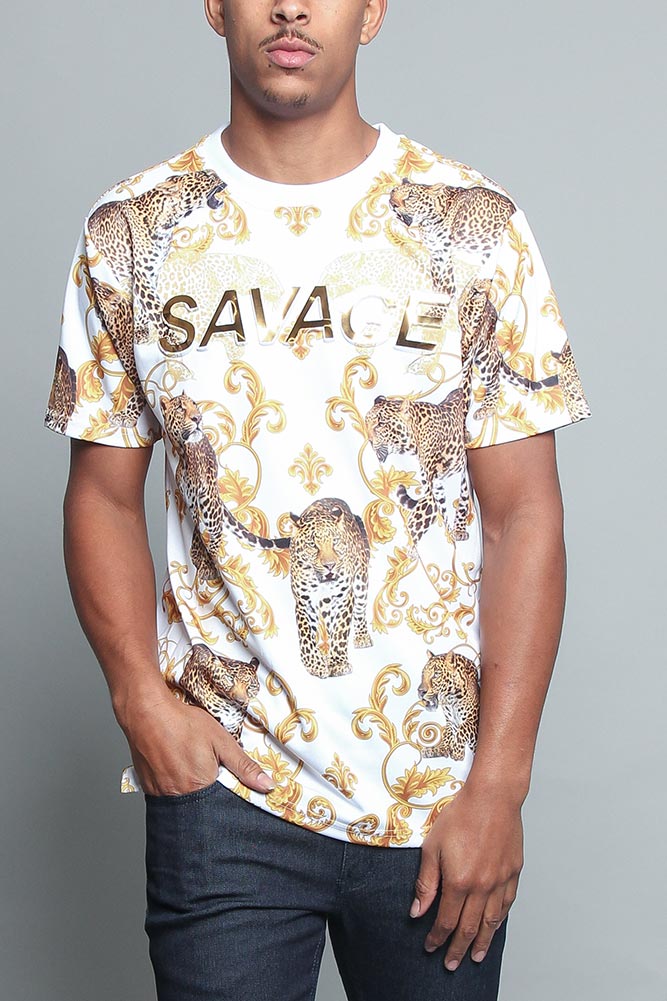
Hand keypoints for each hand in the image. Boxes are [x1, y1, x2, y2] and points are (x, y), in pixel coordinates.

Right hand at [117, 688, 274, 795]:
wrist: (145, 713)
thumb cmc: (183, 723)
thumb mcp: (221, 741)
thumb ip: (244, 766)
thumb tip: (267, 786)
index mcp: (201, 787)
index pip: (223, 804)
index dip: (228, 793)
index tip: (228, 781)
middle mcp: (179, 797)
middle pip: (203, 804)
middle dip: (209, 791)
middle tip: (206, 767)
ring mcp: (161, 794)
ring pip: (184, 800)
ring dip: (191, 788)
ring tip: (189, 764)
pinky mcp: (148, 788)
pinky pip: (167, 795)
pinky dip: (175, 785)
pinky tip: (176, 766)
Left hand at [409, 783, 523, 970]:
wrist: (493, 796)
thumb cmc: (460, 815)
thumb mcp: (432, 846)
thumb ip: (426, 882)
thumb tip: (417, 910)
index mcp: (460, 882)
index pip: (446, 920)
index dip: (437, 937)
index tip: (430, 948)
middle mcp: (482, 887)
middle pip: (470, 928)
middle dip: (458, 949)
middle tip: (451, 964)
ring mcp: (501, 881)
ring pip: (491, 921)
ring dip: (483, 942)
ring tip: (476, 957)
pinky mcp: (514, 872)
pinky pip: (507, 904)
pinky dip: (500, 920)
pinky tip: (495, 926)